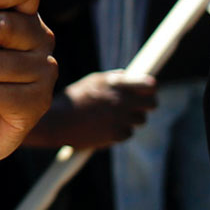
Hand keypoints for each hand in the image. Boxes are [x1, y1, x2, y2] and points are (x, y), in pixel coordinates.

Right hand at [24, 71, 157, 149]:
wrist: (58, 121)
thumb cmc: (74, 99)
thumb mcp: (92, 81)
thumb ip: (113, 78)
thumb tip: (129, 75)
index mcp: (116, 83)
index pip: (149, 85)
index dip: (150, 88)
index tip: (147, 90)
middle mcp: (121, 100)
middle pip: (152, 104)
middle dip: (147, 104)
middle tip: (139, 106)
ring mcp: (120, 118)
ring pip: (141, 119)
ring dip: (132, 118)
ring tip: (114, 116)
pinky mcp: (116, 135)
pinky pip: (128, 132)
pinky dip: (120, 131)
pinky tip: (105, 127)